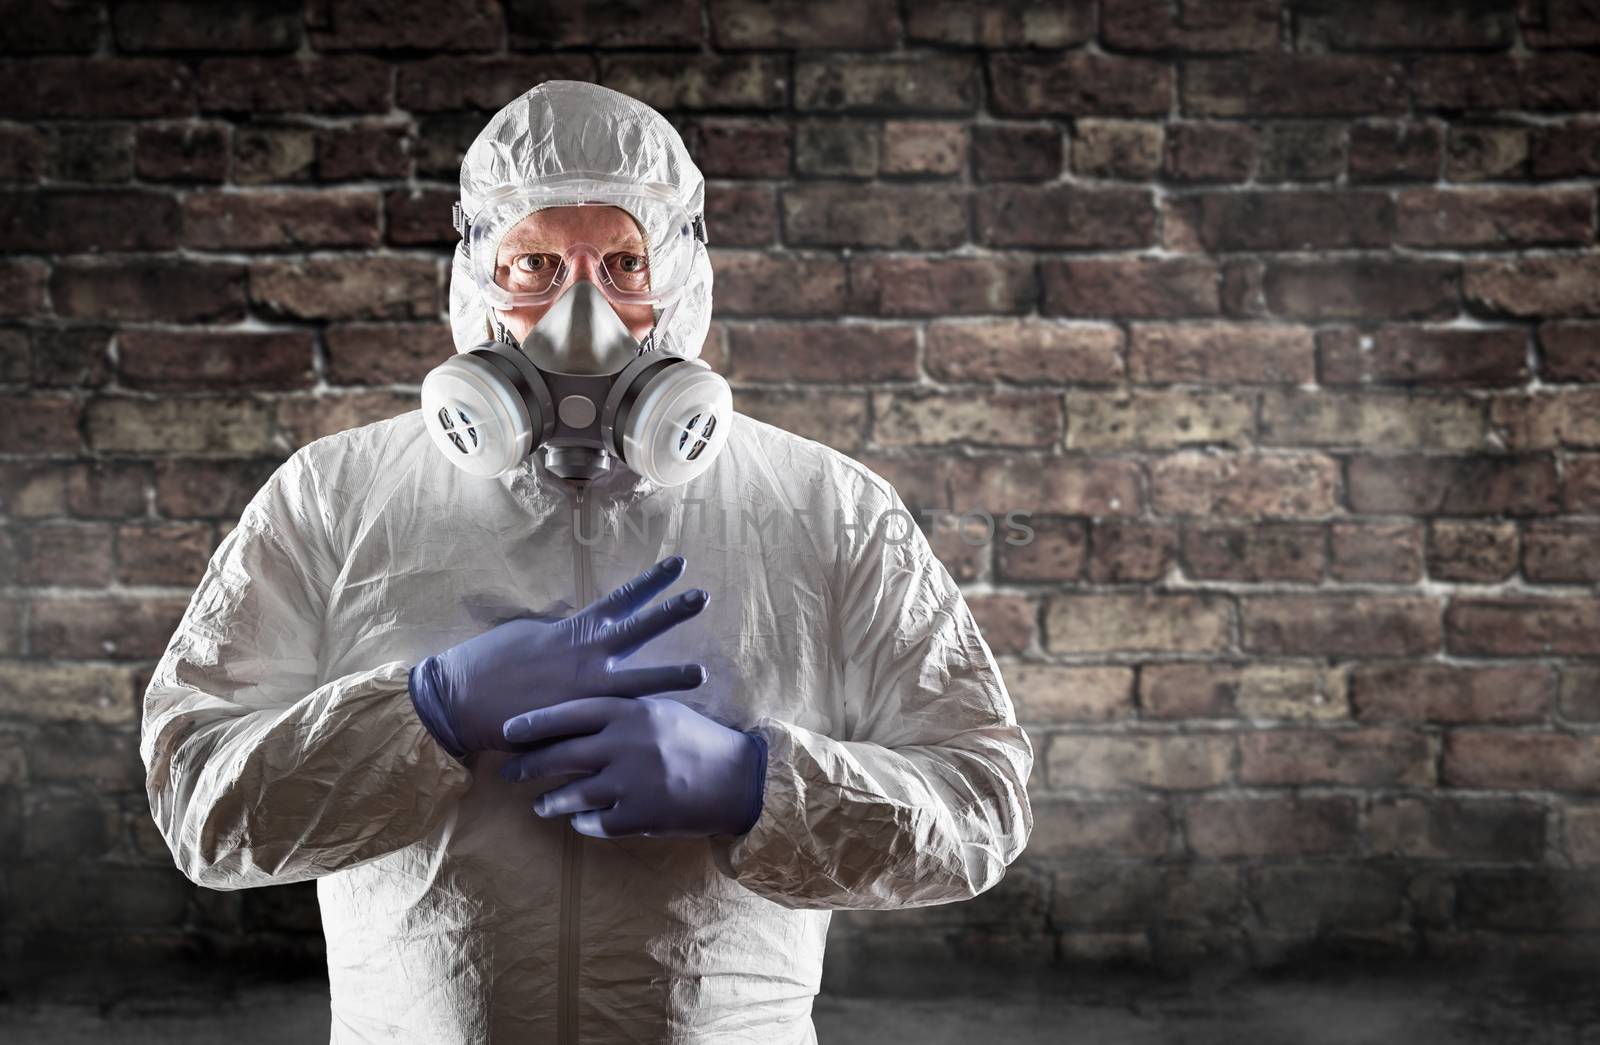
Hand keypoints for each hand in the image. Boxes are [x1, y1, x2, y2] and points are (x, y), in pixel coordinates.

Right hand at [409, 555, 708, 755]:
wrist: (459, 702)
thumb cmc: (491, 663)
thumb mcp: (529, 634)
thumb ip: (564, 633)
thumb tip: (583, 631)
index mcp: (574, 630)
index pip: (621, 599)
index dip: (651, 582)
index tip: (678, 565)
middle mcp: (586, 657)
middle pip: (639, 630)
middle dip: (672, 612)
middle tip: (703, 596)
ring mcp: (584, 691)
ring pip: (638, 681)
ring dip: (671, 677)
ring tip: (703, 673)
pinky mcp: (577, 722)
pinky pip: (614, 719)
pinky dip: (635, 721)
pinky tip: (658, 724)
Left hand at [499, 694, 767, 839]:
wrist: (738, 778)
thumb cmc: (696, 738)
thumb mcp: (660, 711)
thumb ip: (622, 710)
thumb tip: (576, 712)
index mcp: (631, 712)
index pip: (570, 713)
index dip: (535, 722)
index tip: (507, 730)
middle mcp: (627, 744)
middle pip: (562, 755)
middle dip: (529, 764)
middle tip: (509, 771)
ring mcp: (632, 782)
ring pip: (573, 794)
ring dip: (550, 801)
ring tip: (540, 804)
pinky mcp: (640, 816)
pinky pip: (596, 823)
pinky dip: (583, 823)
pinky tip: (578, 821)